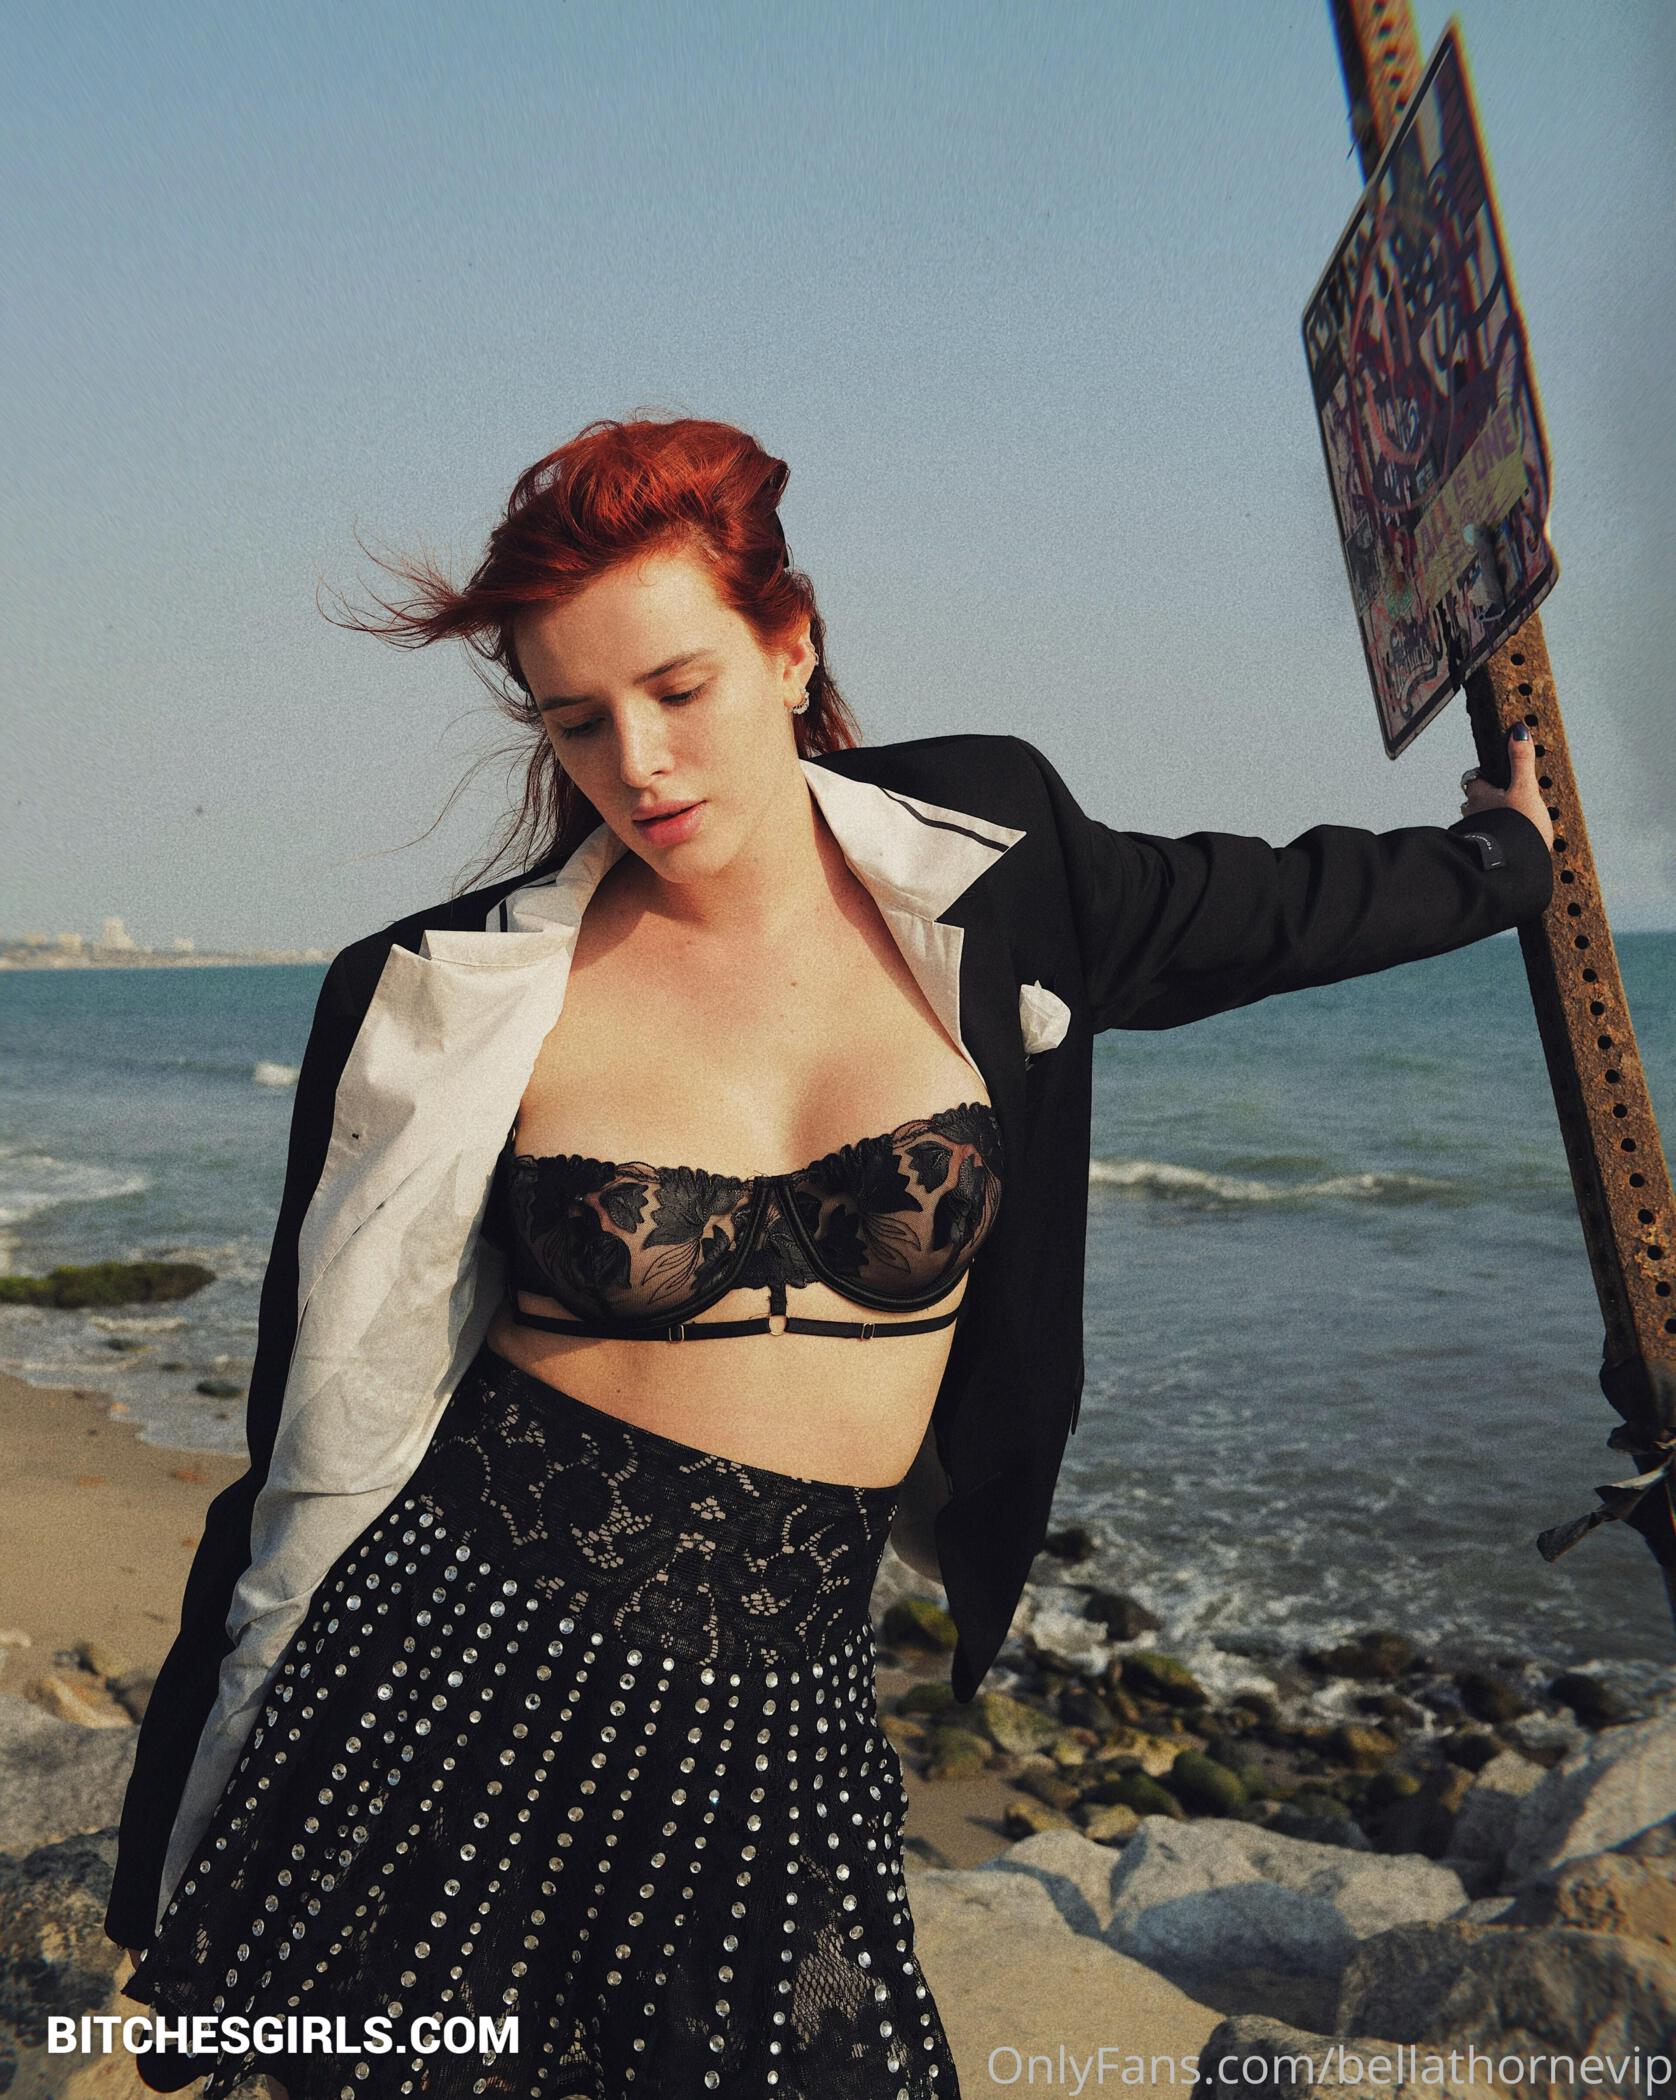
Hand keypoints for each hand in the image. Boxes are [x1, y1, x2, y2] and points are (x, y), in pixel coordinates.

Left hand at [1460, 724, 1554, 851]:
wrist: (1512, 866)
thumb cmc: (1517, 827)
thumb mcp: (1526, 789)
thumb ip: (1522, 761)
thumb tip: (1518, 732)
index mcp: (1480, 796)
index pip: (1474, 781)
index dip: (1482, 777)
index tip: (1488, 775)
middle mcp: (1472, 815)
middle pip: (1473, 803)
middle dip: (1483, 801)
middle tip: (1498, 800)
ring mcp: (1475, 835)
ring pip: (1477, 824)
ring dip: (1486, 823)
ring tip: (1502, 825)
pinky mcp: (1482, 853)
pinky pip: (1484, 843)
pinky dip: (1491, 841)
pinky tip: (1503, 847)